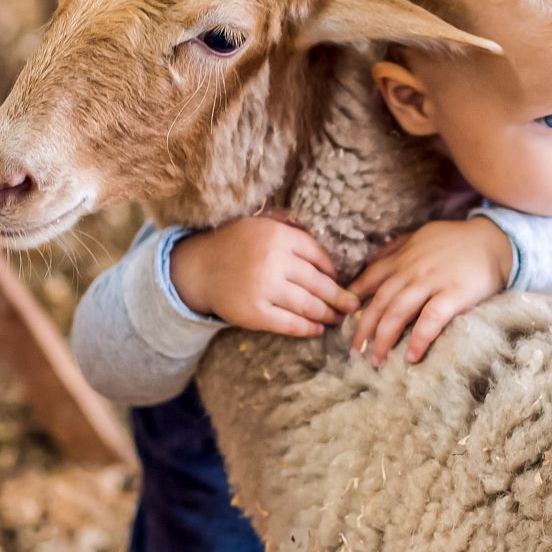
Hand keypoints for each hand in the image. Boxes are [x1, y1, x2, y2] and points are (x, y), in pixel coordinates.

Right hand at [171, 217, 357, 337]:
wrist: (198, 268)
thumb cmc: (234, 244)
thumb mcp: (260, 223)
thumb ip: (289, 226)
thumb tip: (324, 238)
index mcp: (278, 236)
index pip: (318, 256)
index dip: (333, 270)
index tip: (341, 279)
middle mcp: (273, 261)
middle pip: (319, 283)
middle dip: (340, 296)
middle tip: (353, 304)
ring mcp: (264, 288)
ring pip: (308, 305)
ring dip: (328, 314)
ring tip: (339, 318)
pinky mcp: (255, 313)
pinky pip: (289, 323)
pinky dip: (307, 327)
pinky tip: (317, 328)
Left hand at [350, 218, 511, 365]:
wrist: (495, 240)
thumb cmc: (457, 241)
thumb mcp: (421, 236)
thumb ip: (395, 249)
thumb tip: (369, 262)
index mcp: (402, 257)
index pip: (369, 280)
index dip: (353, 301)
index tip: (342, 321)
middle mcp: (412, 269)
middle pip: (380, 302)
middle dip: (363, 329)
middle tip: (355, 352)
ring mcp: (432, 281)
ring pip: (398, 312)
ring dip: (383, 339)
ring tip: (376, 361)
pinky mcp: (454, 294)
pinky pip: (431, 319)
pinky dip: (419, 338)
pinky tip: (411, 356)